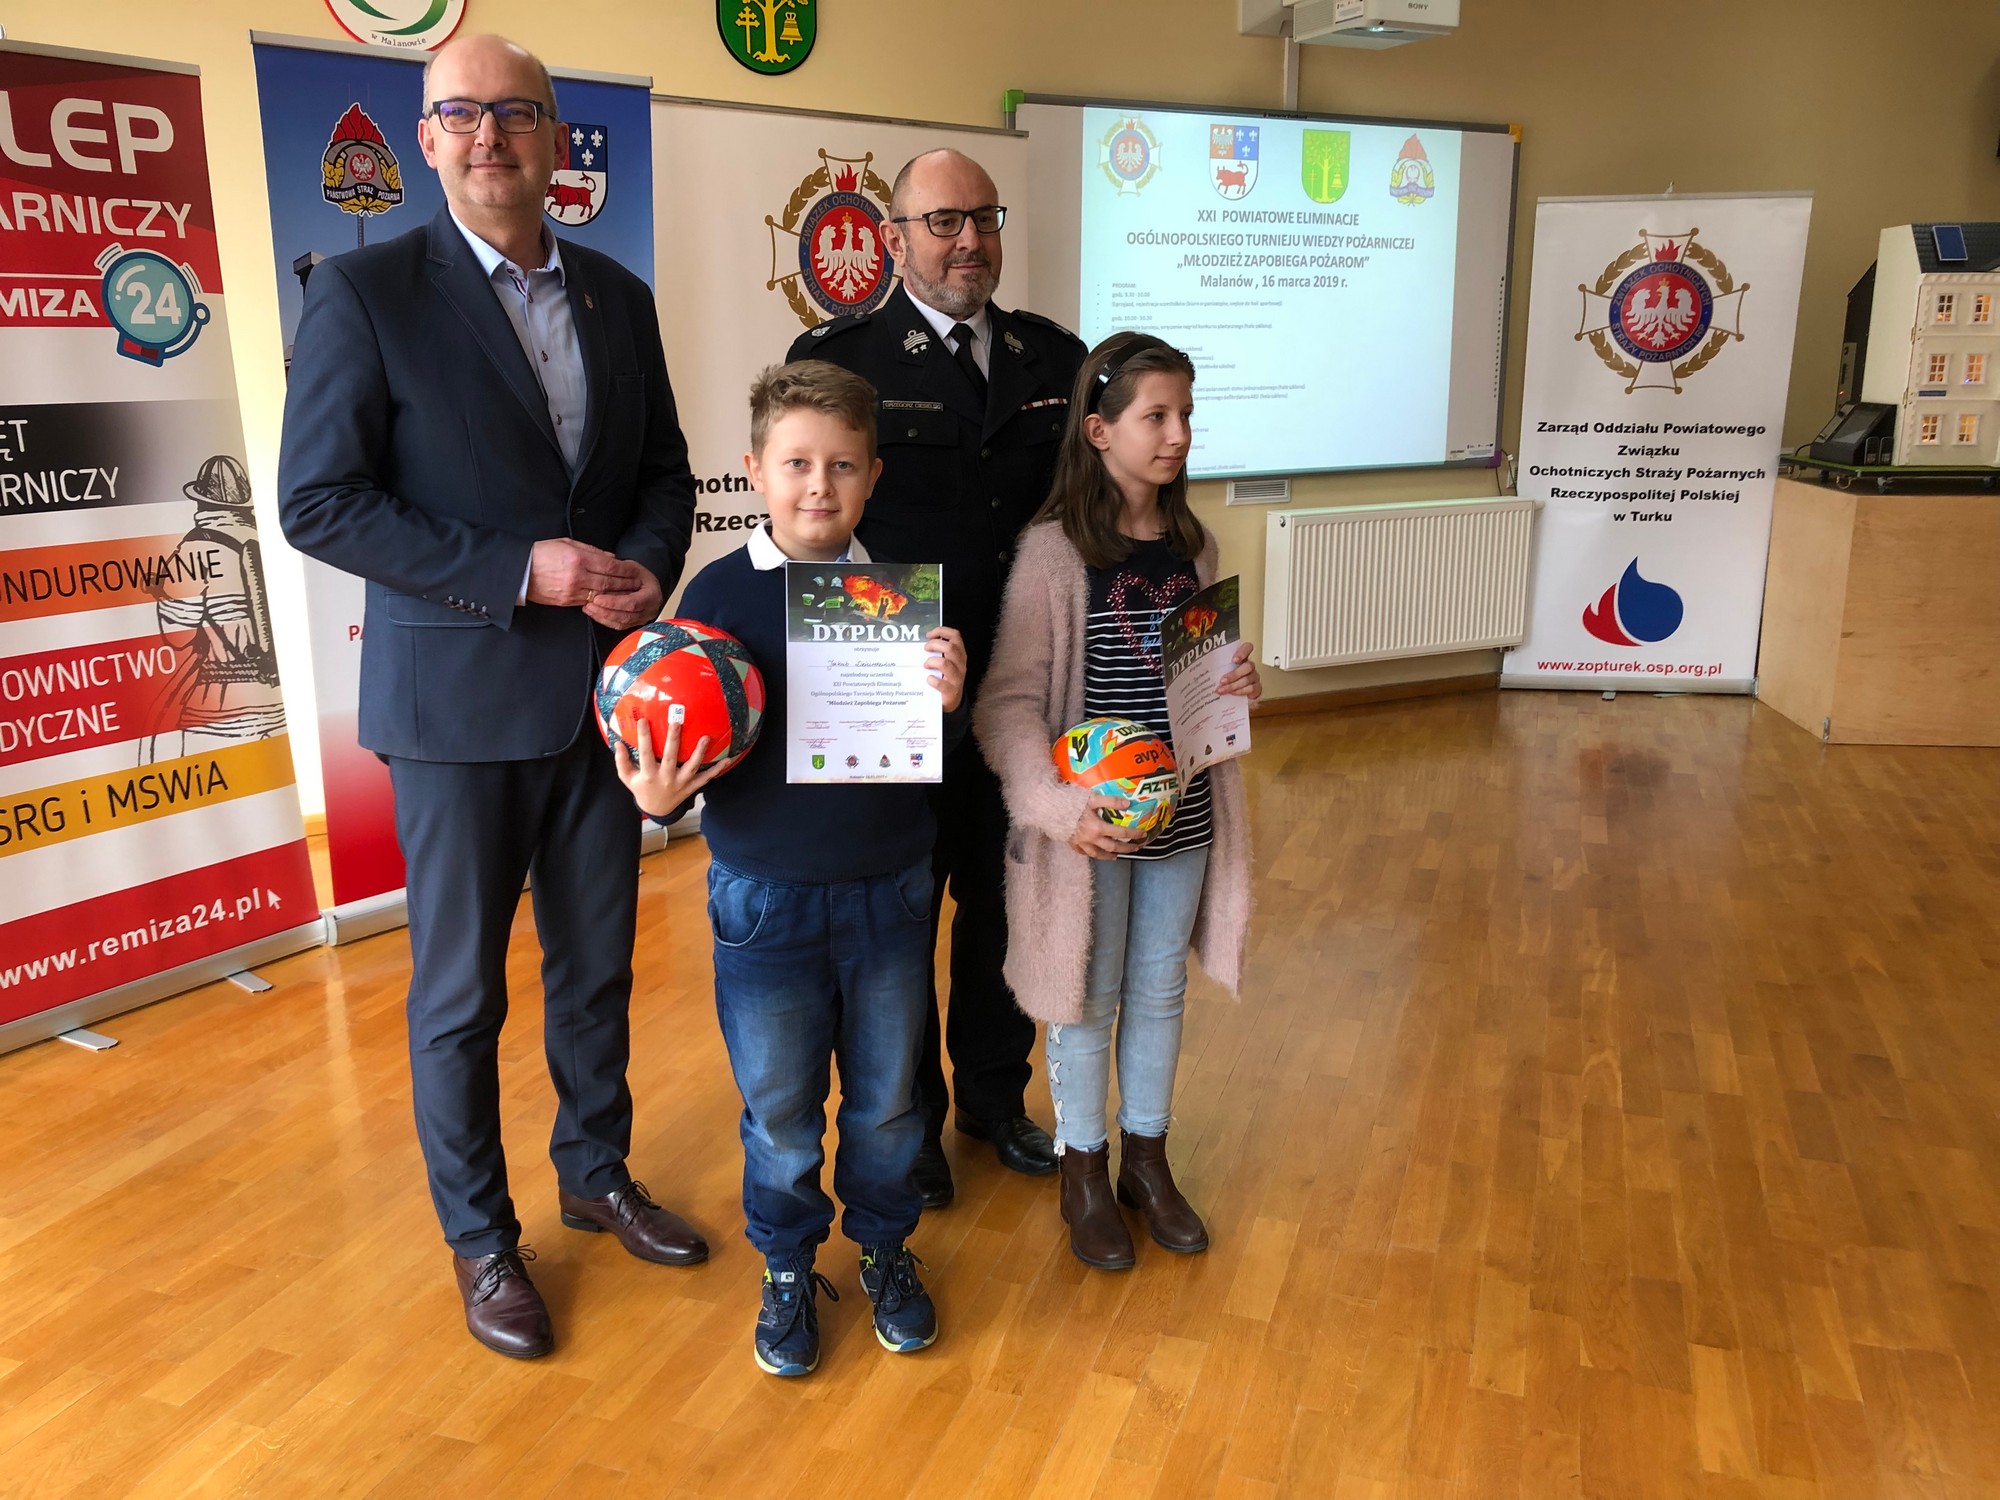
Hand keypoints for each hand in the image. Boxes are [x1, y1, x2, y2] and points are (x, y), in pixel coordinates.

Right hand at [528, 538, 642, 608]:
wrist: (520, 571)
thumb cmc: (542, 553)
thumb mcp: (567, 543)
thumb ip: (591, 550)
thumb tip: (611, 557)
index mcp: (578, 558)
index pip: (609, 566)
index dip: (624, 570)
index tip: (634, 570)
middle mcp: (577, 576)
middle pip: (608, 582)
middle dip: (625, 584)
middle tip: (638, 584)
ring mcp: (572, 590)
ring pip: (601, 594)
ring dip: (617, 595)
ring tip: (629, 594)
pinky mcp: (567, 601)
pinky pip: (589, 602)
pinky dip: (602, 601)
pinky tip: (610, 599)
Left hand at [585, 562, 663, 630]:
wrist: (646, 584)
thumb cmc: (640, 575)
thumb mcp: (633, 567)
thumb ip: (622, 569)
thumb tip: (608, 567)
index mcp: (652, 595)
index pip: (633, 603)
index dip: (614, 603)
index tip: (598, 599)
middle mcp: (650, 610)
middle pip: (626, 616)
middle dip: (605, 611)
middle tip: (589, 604)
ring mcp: (642, 618)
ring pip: (621, 623)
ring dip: (603, 617)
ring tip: (589, 608)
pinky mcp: (634, 623)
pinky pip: (619, 626)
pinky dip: (604, 621)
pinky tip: (594, 613)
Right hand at [611, 715, 724, 816]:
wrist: (656, 810)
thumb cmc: (641, 789)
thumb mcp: (627, 778)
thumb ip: (622, 761)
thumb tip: (618, 743)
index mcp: (648, 775)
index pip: (645, 754)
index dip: (644, 737)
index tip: (643, 721)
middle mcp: (665, 779)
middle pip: (670, 757)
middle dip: (673, 740)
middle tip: (676, 723)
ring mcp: (680, 783)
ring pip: (692, 767)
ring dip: (699, 753)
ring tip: (706, 738)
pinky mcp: (691, 787)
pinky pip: (705, 779)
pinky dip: (716, 770)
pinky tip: (727, 760)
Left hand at [925, 627, 967, 712]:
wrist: (952, 701)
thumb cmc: (946, 678)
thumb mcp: (946, 662)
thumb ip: (939, 651)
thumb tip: (924, 640)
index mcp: (959, 654)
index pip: (955, 636)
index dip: (942, 631)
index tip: (929, 634)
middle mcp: (960, 664)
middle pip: (950, 647)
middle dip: (934, 645)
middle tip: (925, 649)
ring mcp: (957, 678)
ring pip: (945, 663)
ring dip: (931, 661)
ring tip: (926, 665)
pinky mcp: (951, 690)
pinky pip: (941, 683)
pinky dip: (932, 680)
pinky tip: (929, 679)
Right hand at [1069, 794, 1148, 860]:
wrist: (1048, 809)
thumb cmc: (1070, 801)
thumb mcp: (1092, 798)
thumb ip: (1111, 801)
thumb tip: (1128, 804)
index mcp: (1098, 828)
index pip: (1121, 833)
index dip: (1134, 834)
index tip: (1143, 835)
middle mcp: (1091, 839)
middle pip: (1112, 847)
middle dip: (1126, 848)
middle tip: (1135, 848)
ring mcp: (1081, 843)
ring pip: (1098, 854)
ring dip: (1109, 856)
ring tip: (1115, 856)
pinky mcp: (1071, 843)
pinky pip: (1083, 852)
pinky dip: (1091, 854)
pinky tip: (1094, 852)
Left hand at [1218, 640, 1262, 699]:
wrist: (1230, 699)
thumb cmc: (1223, 682)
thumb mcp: (1217, 672)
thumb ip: (1213, 667)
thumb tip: (1199, 666)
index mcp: (1241, 658)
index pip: (1247, 648)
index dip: (1243, 652)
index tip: (1234, 660)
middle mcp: (1249, 666)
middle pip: (1248, 666)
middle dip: (1234, 674)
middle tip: (1222, 681)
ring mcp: (1254, 677)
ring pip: (1248, 679)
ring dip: (1233, 685)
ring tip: (1222, 690)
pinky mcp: (1256, 688)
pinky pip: (1252, 689)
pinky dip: (1241, 692)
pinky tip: (1232, 694)